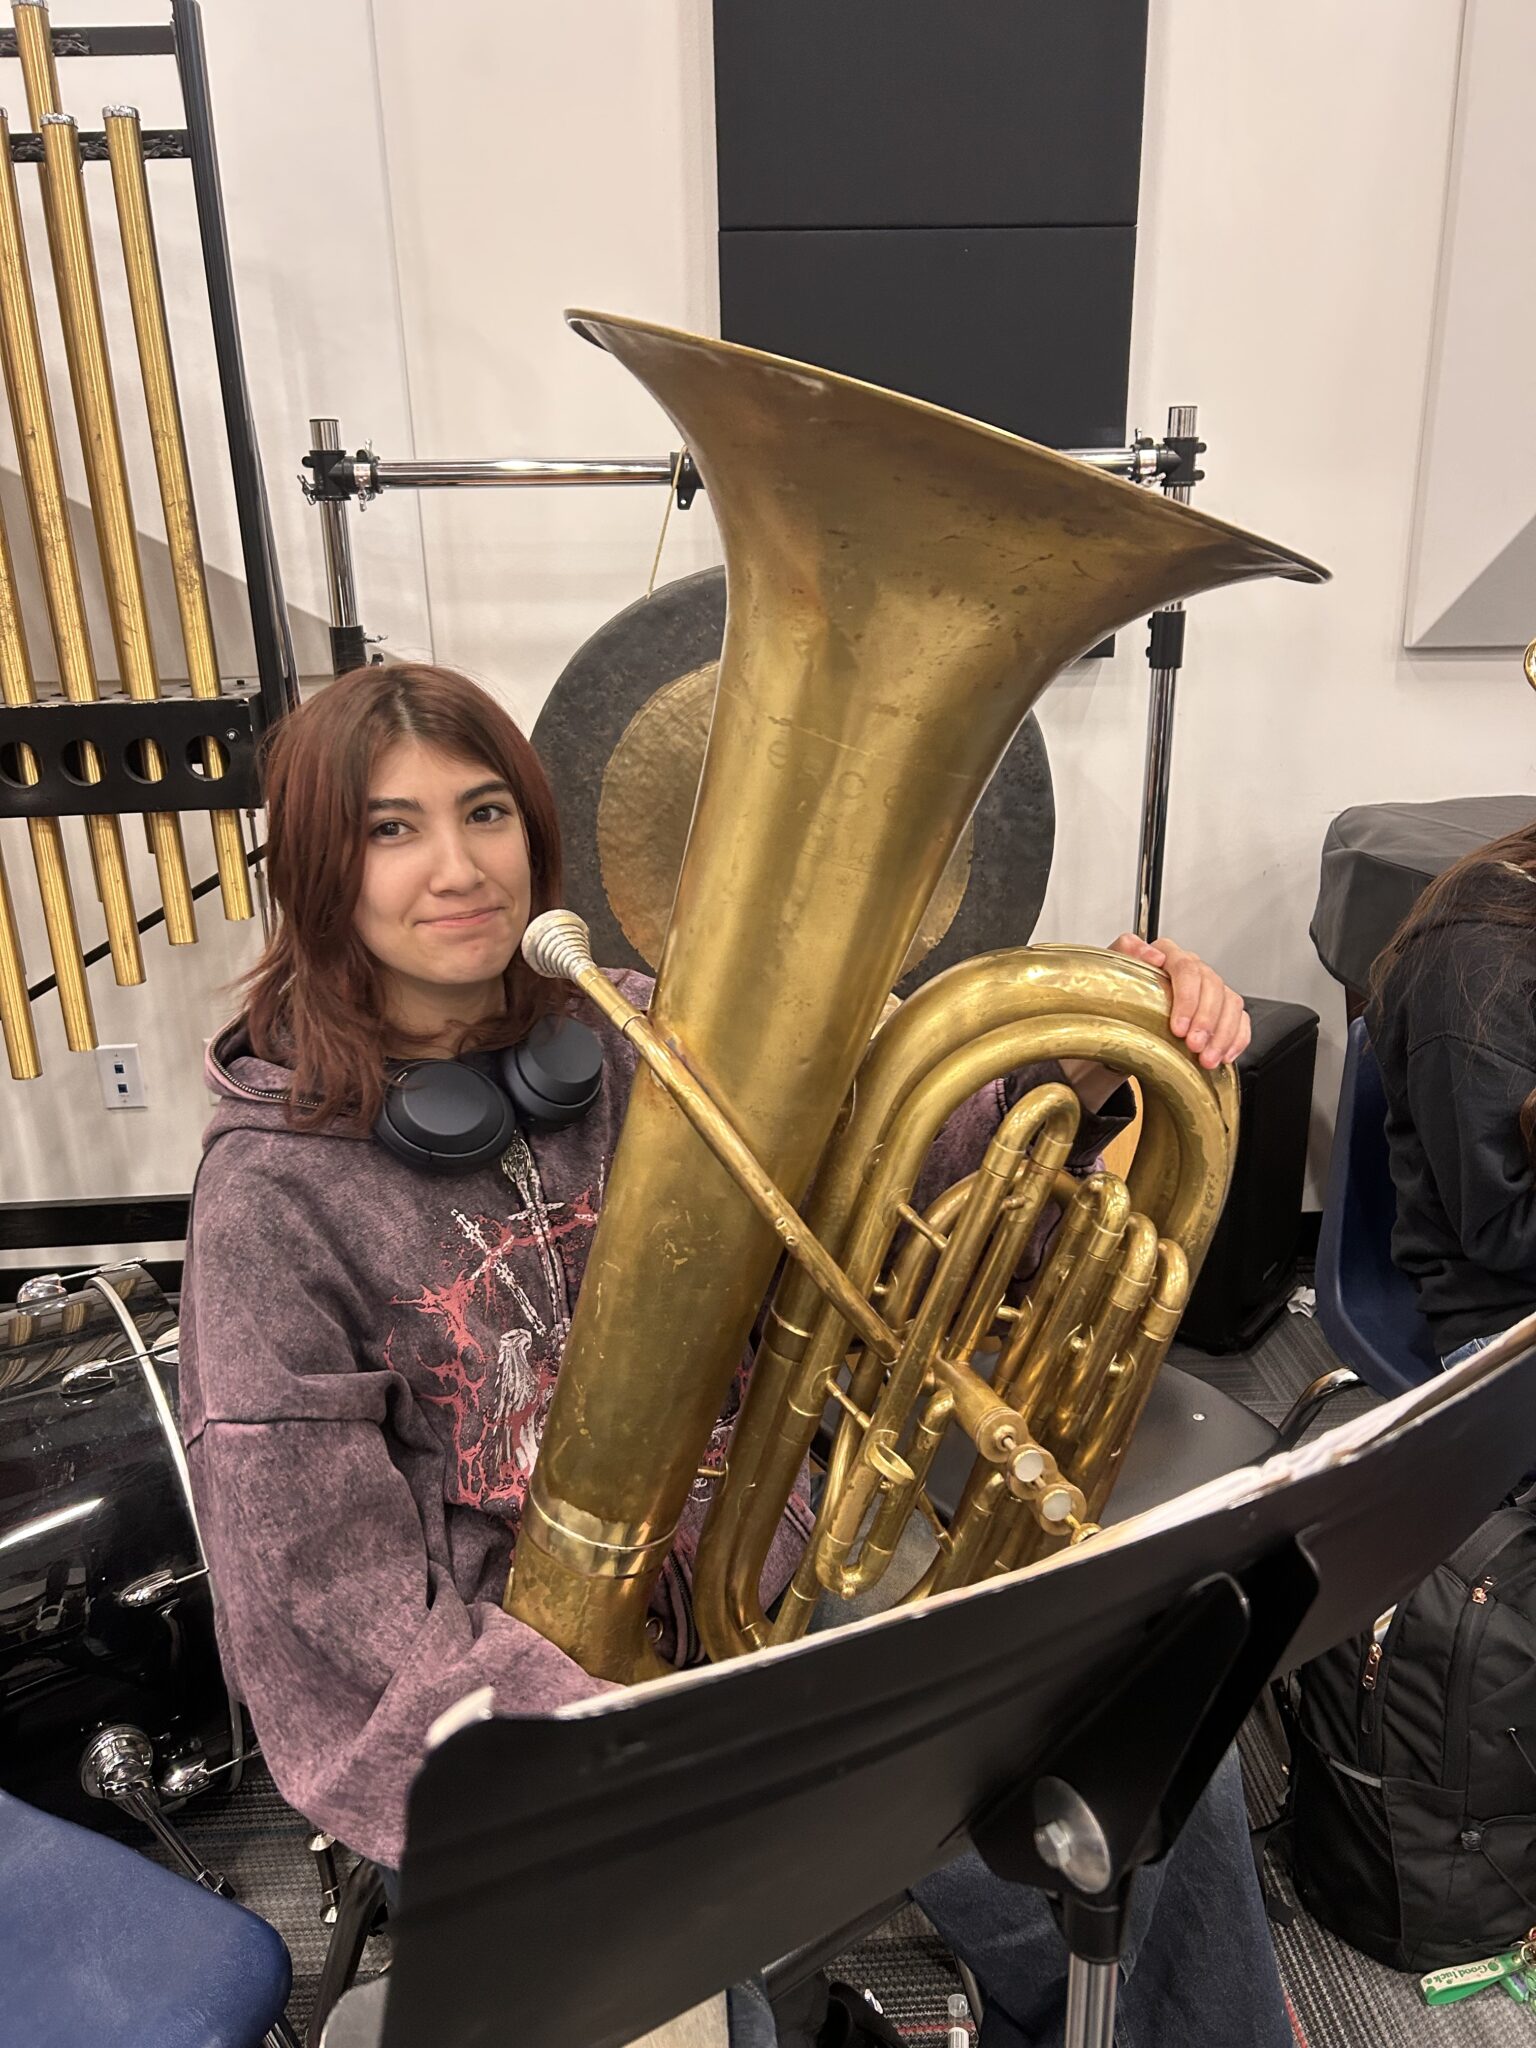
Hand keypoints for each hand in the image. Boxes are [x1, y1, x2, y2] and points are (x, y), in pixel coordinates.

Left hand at [1107, 932, 1250, 1069]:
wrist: (1120, 1018)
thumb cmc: (1117, 993)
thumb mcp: (1111, 970)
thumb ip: (1125, 951)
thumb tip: (1151, 954)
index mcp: (1168, 954)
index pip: (1187, 969)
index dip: (1188, 1000)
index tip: (1179, 1028)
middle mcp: (1194, 968)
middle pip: (1213, 987)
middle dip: (1206, 1022)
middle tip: (1194, 1047)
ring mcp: (1211, 988)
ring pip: (1231, 1004)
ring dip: (1222, 1035)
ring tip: (1207, 1059)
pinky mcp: (1222, 1008)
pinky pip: (1240, 1020)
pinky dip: (1237, 1039)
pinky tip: (1224, 1056)